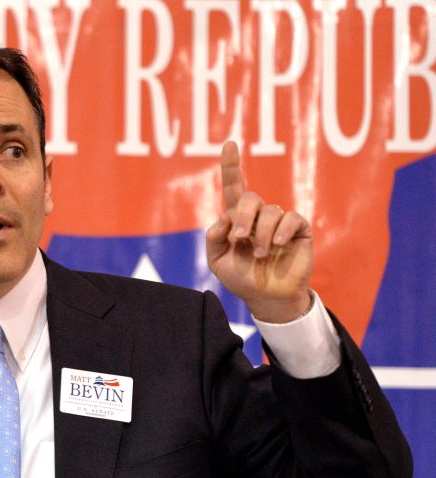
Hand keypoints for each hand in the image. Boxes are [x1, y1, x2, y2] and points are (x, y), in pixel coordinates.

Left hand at [206, 142, 312, 322]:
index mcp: (238, 219)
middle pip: (250, 199)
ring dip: (261, 234)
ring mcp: (279, 223)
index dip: (232, 166)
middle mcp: (259, 216)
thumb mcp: (217, 260)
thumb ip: (214, 237)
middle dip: (243, 217)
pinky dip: (281, 231)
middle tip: (240, 239)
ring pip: (270, 211)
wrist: (267, 299)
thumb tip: (225, 217)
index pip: (234, 188)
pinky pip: (291, 219)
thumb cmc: (242, 279)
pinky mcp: (299, 230)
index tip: (229, 144)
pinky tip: (277, 245)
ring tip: (261, 254)